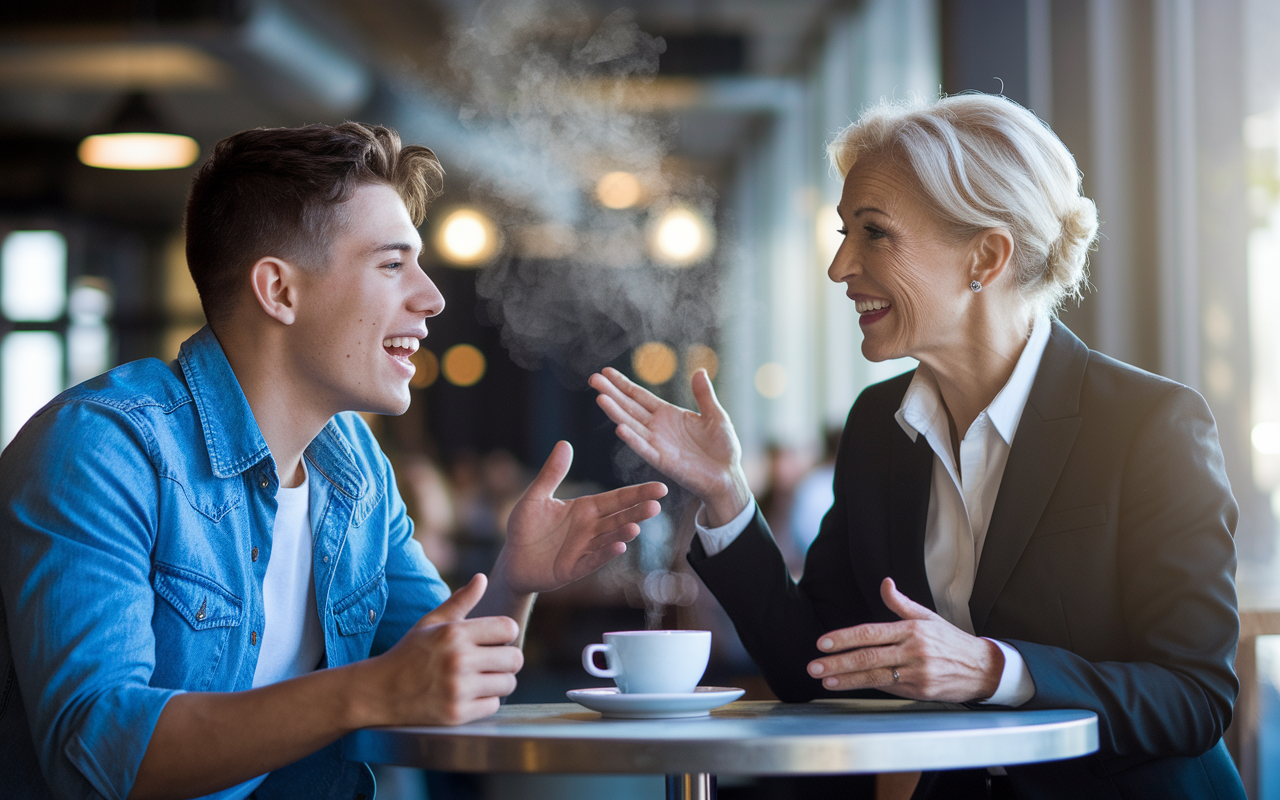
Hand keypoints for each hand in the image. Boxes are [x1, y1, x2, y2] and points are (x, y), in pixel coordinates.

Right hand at [359, 574, 522, 726]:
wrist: (380, 691)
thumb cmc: (410, 652)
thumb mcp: (431, 622)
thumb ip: (460, 600)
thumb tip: (482, 578)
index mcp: (454, 633)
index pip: (508, 628)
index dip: (505, 633)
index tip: (494, 640)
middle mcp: (458, 660)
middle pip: (514, 659)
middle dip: (507, 659)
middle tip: (491, 661)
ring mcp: (457, 689)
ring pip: (508, 683)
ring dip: (499, 681)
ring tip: (480, 678)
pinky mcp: (456, 714)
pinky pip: (493, 705)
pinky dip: (485, 701)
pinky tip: (469, 695)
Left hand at [495, 440, 666, 594]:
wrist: (511, 561)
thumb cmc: (525, 528)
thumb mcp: (536, 496)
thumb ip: (551, 473)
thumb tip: (564, 443)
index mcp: (585, 509)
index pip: (616, 499)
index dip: (637, 493)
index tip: (660, 488)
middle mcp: (590, 528)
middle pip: (618, 518)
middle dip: (637, 511)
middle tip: (656, 504)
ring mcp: (584, 549)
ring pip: (608, 539)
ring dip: (622, 533)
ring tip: (636, 526)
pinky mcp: (574, 568)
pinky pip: (592, 560)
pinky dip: (605, 554)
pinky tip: (619, 547)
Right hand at [589, 367, 749, 525]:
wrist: (728, 476)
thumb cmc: (722, 448)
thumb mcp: (715, 415)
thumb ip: (704, 395)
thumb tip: (699, 371)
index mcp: (667, 415)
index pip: (638, 396)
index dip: (622, 384)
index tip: (605, 372)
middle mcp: (657, 428)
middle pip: (629, 407)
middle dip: (611, 393)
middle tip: (592, 379)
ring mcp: (658, 444)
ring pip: (631, 425)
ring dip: (615, 412)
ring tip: (600, 398)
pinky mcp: (663, 461)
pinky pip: (644, 448)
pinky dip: (633, 439)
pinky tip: (619, 428)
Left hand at [806, 578, 1003, 702]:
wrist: (983, 668)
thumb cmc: (950, 641)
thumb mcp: (927, 617)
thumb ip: (900, 604)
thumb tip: (885, 583)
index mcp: (912, 629)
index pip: (870, 632)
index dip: (844, 638)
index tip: (823, 643)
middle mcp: (913, 650)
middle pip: (868, 657)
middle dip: (837, 662)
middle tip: (814, 666)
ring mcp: (917, 673)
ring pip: (874, 676)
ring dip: (846, 679)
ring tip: (825, 679)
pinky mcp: (921, 691)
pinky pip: (889, 688)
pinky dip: (867, 687)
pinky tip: (849, 686)